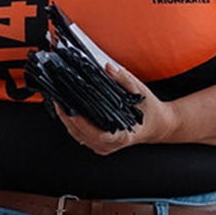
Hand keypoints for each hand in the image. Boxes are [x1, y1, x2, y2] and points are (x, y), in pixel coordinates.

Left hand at [52, 62, 174, 155]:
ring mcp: (103, 146)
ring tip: (59, 99)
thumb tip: (108, 68)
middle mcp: (110, 145)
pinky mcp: (98, 143)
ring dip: (66, 118)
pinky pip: (80, 134)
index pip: (97, 135)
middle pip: (81, 134)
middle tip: (57, 97)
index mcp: (122, 136)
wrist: (157, 125)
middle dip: (67, 116)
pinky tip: (67, 107)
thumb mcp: (141, 93)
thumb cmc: (149, 111)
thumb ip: (124, 80)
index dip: (82, 124)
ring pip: (77, 135)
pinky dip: (72, 121)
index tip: (72, 112)